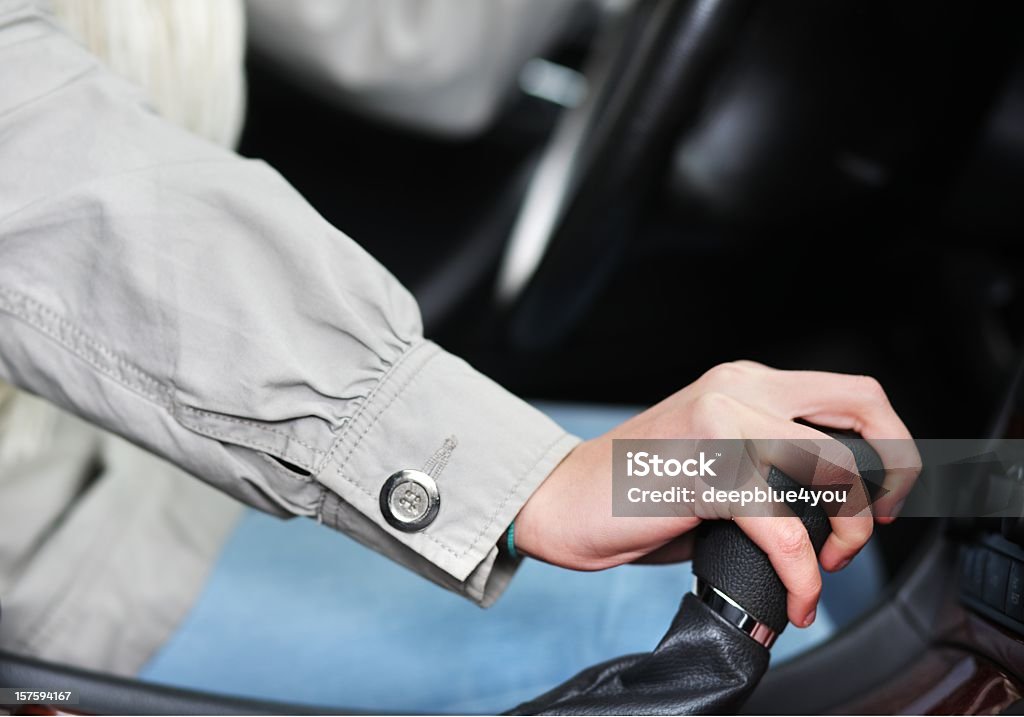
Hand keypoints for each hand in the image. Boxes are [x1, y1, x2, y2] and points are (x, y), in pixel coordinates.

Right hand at [515, 361, 920, 626]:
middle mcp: (738, 390)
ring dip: (848, 530)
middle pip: (860, 408)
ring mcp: (720, 426)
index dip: (888, 443)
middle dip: (891, 475)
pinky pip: (784, 526)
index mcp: (743, 383)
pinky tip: (798, 594)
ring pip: (832, 465)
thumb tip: (831, 509)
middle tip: (873, 524)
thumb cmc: (633, 489)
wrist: (559, 500)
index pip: (849, 392)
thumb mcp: (712, 457)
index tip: (883, 496)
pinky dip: (803, 571)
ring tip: (824, 566)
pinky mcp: (703, 472)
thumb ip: (768, 463)